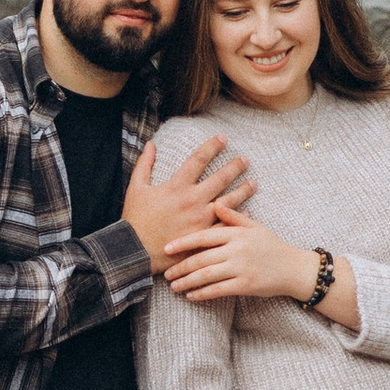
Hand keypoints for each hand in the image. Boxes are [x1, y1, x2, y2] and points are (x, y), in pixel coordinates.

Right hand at [123, 131, 253, 265]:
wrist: (136, 251)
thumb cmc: (135, 220)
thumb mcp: (136, 188)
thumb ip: (144, 164)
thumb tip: (151, 144)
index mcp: (176, 186)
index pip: (199, 159)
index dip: (212, 146)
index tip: (223, 138)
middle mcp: (192, 200)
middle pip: (220, 178)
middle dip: (235, 166)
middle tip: (245, 160)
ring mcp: (200, 219)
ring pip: (229, 201)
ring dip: (243, 190)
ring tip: (254, 183)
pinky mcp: (204, 237)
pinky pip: (226, 225)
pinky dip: (238, 218)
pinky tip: (248, 212)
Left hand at [154, 214, 312, 304]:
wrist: (294, 268)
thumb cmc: (272, 245)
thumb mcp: (254, 227)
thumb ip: (233, 216)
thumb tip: (216, 202)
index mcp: (237, 233)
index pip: (204, 236)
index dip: (183, 242)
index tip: (167, 248)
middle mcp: (237, 250)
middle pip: (201, 258)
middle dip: (180, 267)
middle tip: (166, 273)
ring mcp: (241, 268)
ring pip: (206, 275)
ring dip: (187, 282)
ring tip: (173, 286)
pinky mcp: (245, 286)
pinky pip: (218, 290)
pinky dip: (202, 294)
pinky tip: (191, 296)